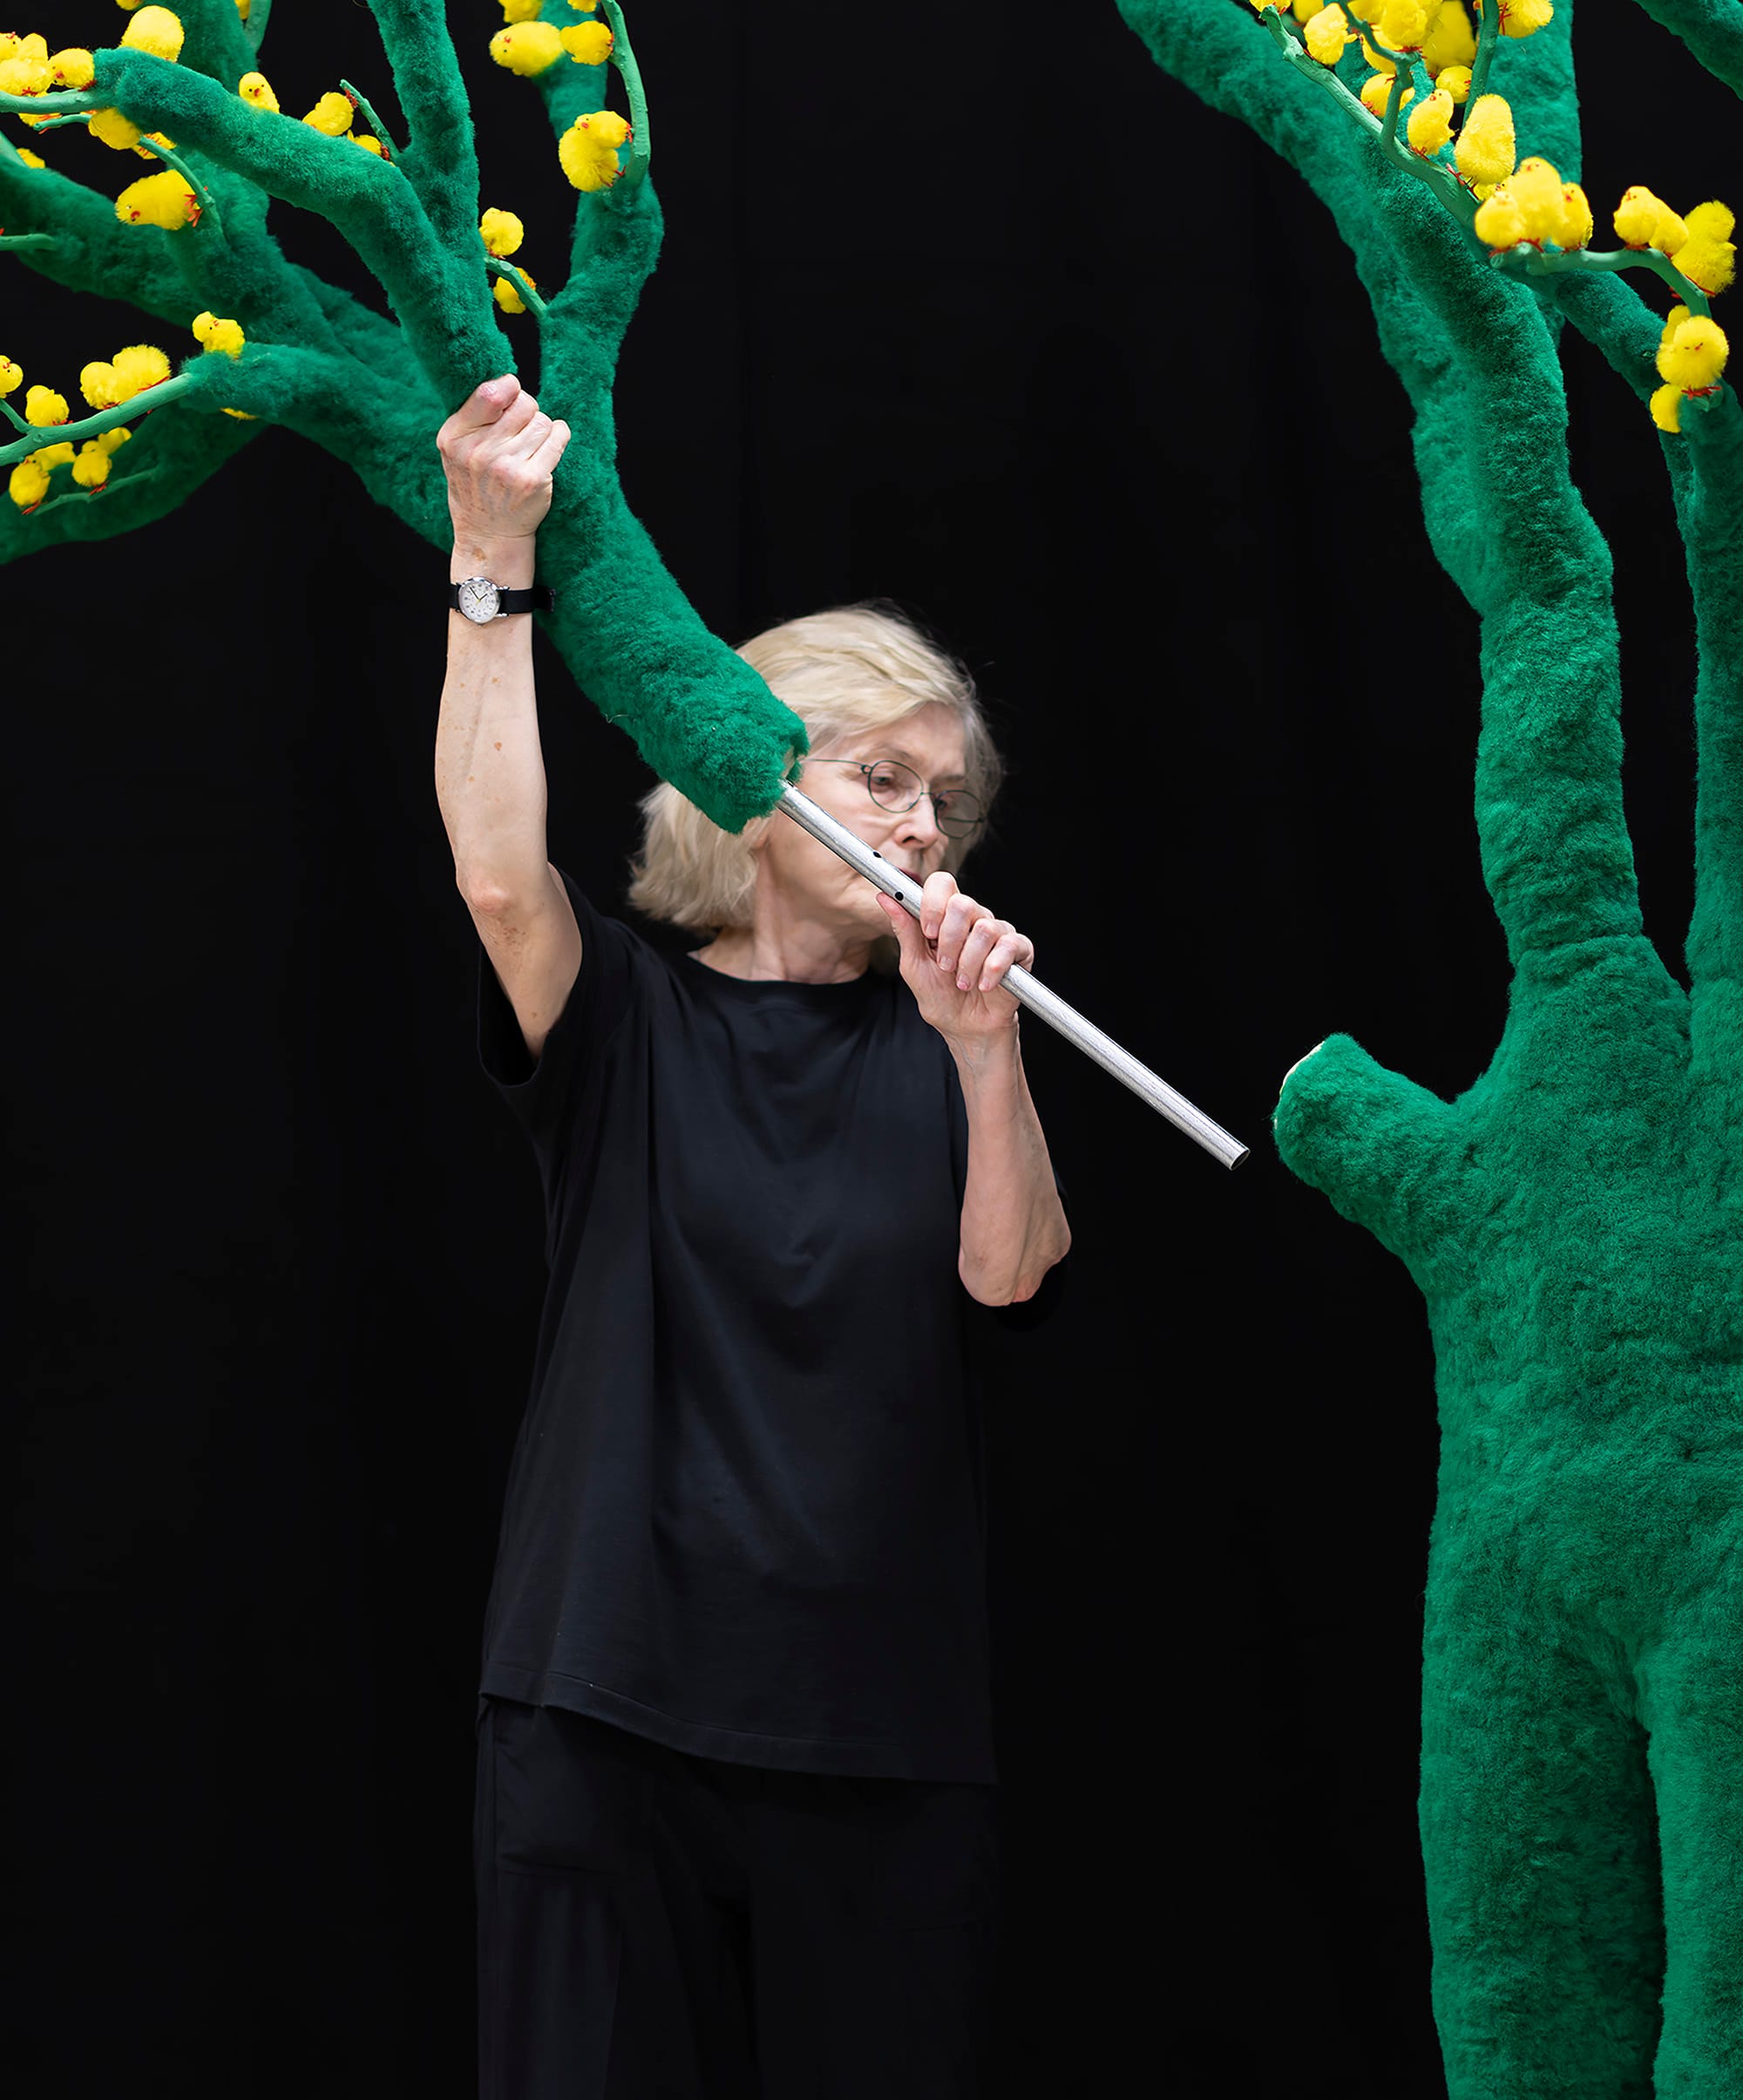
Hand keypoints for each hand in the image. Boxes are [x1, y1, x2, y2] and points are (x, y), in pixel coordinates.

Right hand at [437, 375, 570, 554]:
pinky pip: (558, 437)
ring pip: (542, 421)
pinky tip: (548, 447)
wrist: (488, 534)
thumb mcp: (456, 449)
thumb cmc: (474, 484)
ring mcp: (507, 467)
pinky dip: (558, 437)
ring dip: (541, 429)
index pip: (490, 393)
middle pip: (523, 404)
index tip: (512, 395)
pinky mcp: (533, 480)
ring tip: (529, 447)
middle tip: (520, 430)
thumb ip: (474, 416)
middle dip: (527, 411)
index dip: (509, 388)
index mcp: (455, 438)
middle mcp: (479, 452)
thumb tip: (509, 382)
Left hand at [877, 873, 1032, 1047]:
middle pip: (963, 903)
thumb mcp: (914, 964)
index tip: (928, 931)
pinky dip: (992, 970)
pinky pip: (1009, 946)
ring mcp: (998, 932)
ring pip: (985, 929)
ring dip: (968, 963)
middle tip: (945, 965)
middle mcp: (974, 919)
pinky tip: (984, 985)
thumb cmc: (940, 996)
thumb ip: (904, 930)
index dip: (933, 903)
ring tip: (963, 982)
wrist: (965, 1028)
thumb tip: (885, 898)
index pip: (942, 883)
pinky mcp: (1019, 950)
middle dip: (949, 940)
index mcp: (947, 917)